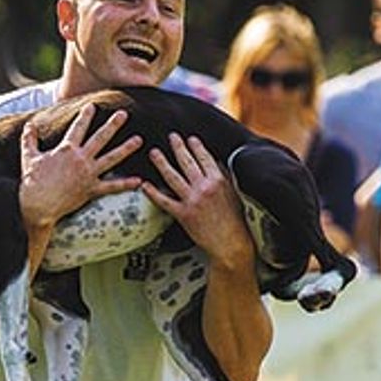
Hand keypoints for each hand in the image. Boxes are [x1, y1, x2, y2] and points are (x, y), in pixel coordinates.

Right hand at [18, 106, 142, 231]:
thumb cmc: (32, 181)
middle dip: (113, 125)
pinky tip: (139, 181)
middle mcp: (81, 159)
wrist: (38, 205)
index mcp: (66, 149)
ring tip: (139, 140)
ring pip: (111, 158)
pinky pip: (111, 186)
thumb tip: (29, 125)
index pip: (78, 128)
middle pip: (100, 138)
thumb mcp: (29, 156)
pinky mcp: (91, 190)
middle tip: (124, 114)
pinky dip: (125, 184)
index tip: (93, 105)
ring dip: (126, 149)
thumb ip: (29, 139)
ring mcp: (88, 174)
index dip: (86, 115)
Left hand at [141, 134, 253, 269]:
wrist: (231, 243)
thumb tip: (217, 163)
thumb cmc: (236, 221)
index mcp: (218, 181)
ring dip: (162, 163)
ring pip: (173, 177)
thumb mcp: (235, 194)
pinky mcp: (183, 214)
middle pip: (187, 163)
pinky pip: (165, 201)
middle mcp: (204, 188)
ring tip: (154, 153)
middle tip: (171, 137)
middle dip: (178, 147)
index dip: (196, 147)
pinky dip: (153, 193)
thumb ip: (224, 178)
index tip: (190, 139)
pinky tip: (145, 185)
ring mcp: (192, 200)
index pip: (205, 158)